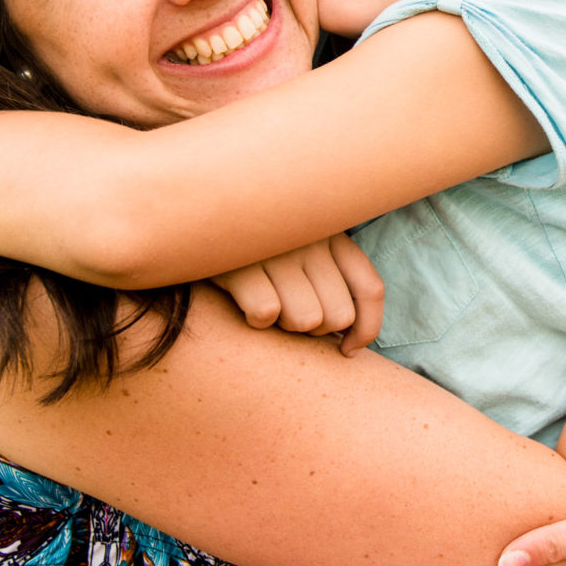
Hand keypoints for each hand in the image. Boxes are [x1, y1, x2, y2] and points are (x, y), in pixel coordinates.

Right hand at [212, 234, 384, 354]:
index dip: (366, 330)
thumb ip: (327, 279)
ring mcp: (279, 248)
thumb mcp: (298, 247)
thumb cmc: (253, 246)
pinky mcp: (244, 260)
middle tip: (288, 314)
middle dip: (314, 331)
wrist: (194, 216)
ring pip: (306, 319)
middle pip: (338, 316)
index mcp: (332, 234)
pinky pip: (266, 313)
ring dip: (283, 325)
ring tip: (265, 302)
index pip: (370, 289)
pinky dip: (253, 319)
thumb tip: (349, 342)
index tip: (347, 350)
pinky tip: (241, 301)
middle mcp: (312, 238)